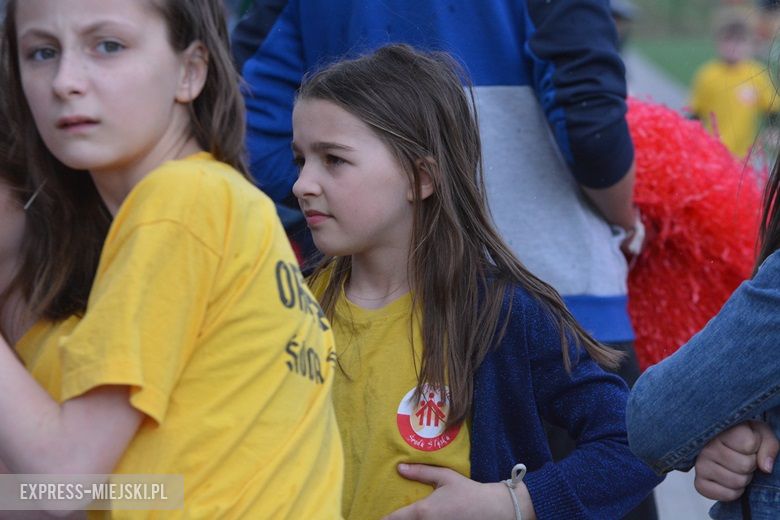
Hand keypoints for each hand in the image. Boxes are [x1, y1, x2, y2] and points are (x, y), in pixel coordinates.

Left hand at [383, 463, 533, 519]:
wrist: (493, 509)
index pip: (394, 519)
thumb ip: (420, 472)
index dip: (382, 519)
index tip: (375, 516)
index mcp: (423, 512)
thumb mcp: (444, 477)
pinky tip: (422, 519)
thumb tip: (399, 467)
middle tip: (390, 515)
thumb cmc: (467, 491)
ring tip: (403, 516)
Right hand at [694, 421, 778, 500]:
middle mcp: (706, 448)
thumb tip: (766, 468)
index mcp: (719, 430)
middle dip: (750, 464)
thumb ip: (769, 445)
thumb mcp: (760, 433)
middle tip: (742, 458)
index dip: (755, 447)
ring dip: (743, 478)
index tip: (748, 443)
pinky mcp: (700, 484)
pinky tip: (730, 480)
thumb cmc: (742, 437)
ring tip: (736, 468)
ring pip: (737, 482)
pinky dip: (734, 492)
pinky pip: (727, 495)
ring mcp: (700, 466)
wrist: (721, 445)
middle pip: (744, 465)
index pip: (748, 444)